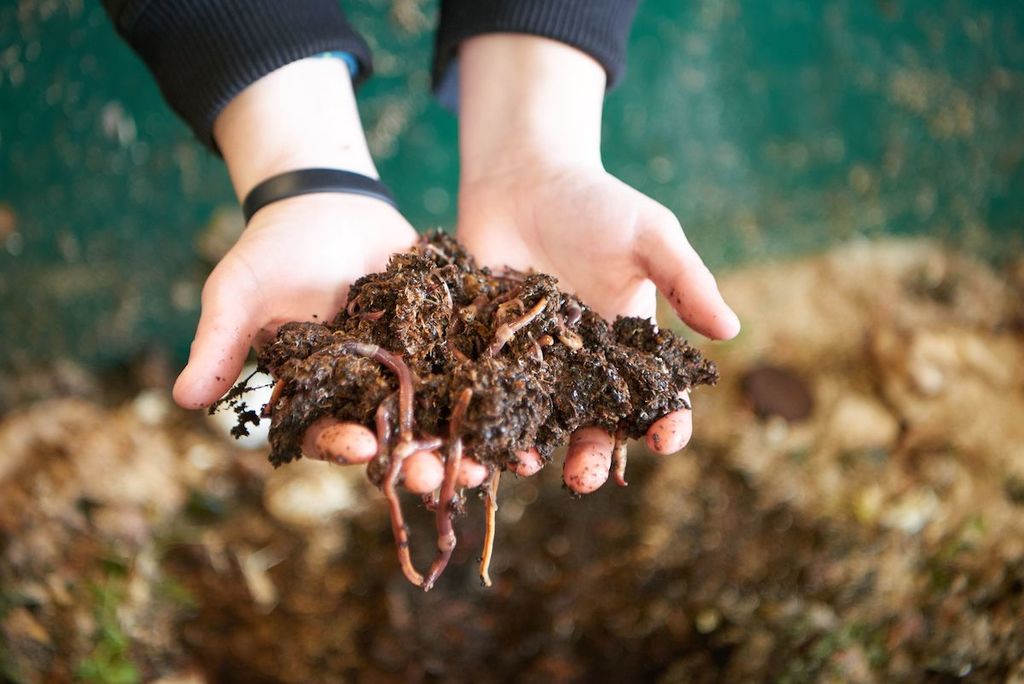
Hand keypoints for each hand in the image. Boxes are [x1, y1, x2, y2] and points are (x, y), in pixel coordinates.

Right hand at [172, 57, 451, 491]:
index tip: (360, 448)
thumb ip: (219, 343)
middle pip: (392, 439)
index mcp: (316, 394)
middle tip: (442, 480)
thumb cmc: (272, 247)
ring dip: (464, 441)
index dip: (340, 444)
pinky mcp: (445, 342)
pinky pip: (470, 369)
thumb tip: (183, 399)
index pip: (325, 431)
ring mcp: (409, 369)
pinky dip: (493, 389)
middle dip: (416, 462)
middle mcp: (365, 392)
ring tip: (492, 464)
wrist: (327, 202)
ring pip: (438, 415)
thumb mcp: (239, 291)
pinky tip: (522, 408)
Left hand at [455, 34, 740, 492]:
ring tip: (528, 464)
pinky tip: (476, 436)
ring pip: (535, 423)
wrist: (522, 181)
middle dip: (592, 457)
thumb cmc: (596, 205)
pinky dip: (480, 420)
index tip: (664, 439)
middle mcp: (582, 369)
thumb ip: (685, 280)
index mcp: (628, 349)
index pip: (654, 399)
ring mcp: (532, 367)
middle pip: (592, 427)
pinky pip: (484, 396)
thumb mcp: (649, 235)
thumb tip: (732, 330)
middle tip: (585, 478)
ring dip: (533, 450)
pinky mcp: (486, 357)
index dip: (664, 424)